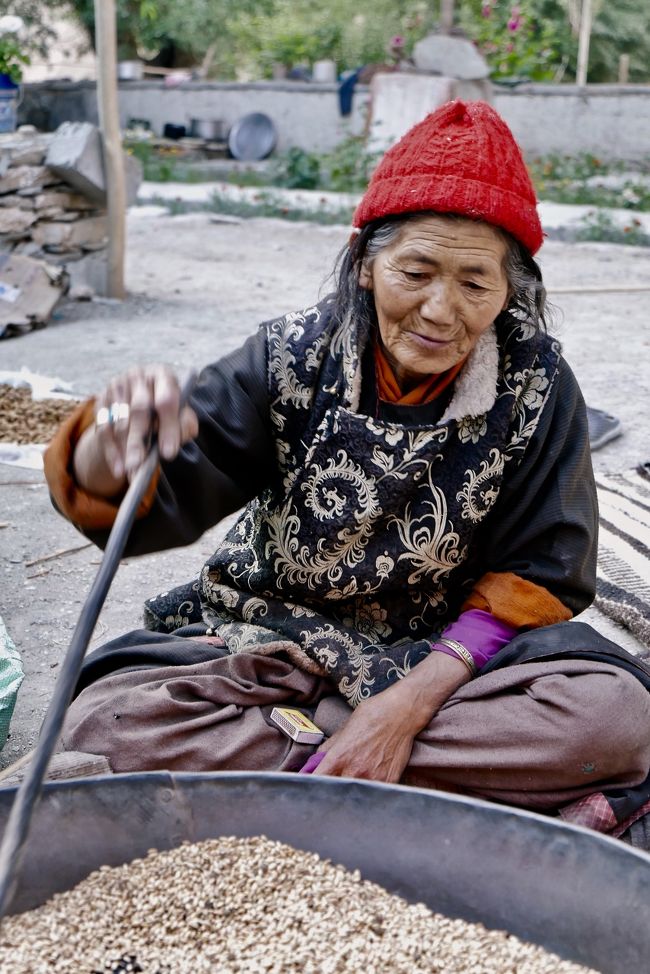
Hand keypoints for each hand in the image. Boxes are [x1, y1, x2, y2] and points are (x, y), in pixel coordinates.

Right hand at [74, 365, 198, 496]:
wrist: (145, 402)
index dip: (168, 427)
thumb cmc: (168, 411)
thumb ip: (184, 428)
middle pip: (138, 410)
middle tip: (139, 465)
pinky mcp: (101, 399)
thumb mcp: (182, 415)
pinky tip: (119, 469)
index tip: (168, 453)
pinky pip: (103, 428)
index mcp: (163, 376)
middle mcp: (138, 376)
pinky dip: (111, 451)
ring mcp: (117, 386)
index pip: (166, 400)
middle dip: (138, 440)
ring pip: (119, 422)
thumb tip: (168, 449)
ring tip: (131, 471)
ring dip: (124, 449)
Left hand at [310, 650, 470, 782]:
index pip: (317, 780)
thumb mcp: (345, 728)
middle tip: (328, 791)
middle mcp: (355, 770)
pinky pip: (373, 795)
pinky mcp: (388, 782)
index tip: (307, 788)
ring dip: (349, 795)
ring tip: (349, 790)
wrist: (402, 712)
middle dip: (329, 792)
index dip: (310, 785)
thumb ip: (330, 748)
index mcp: (340, 757)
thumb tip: (316, 761)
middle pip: (334, 792)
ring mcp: (373, 779)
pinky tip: (367, 788)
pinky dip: (368, 794)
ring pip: (354, 796)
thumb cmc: (372, 715)